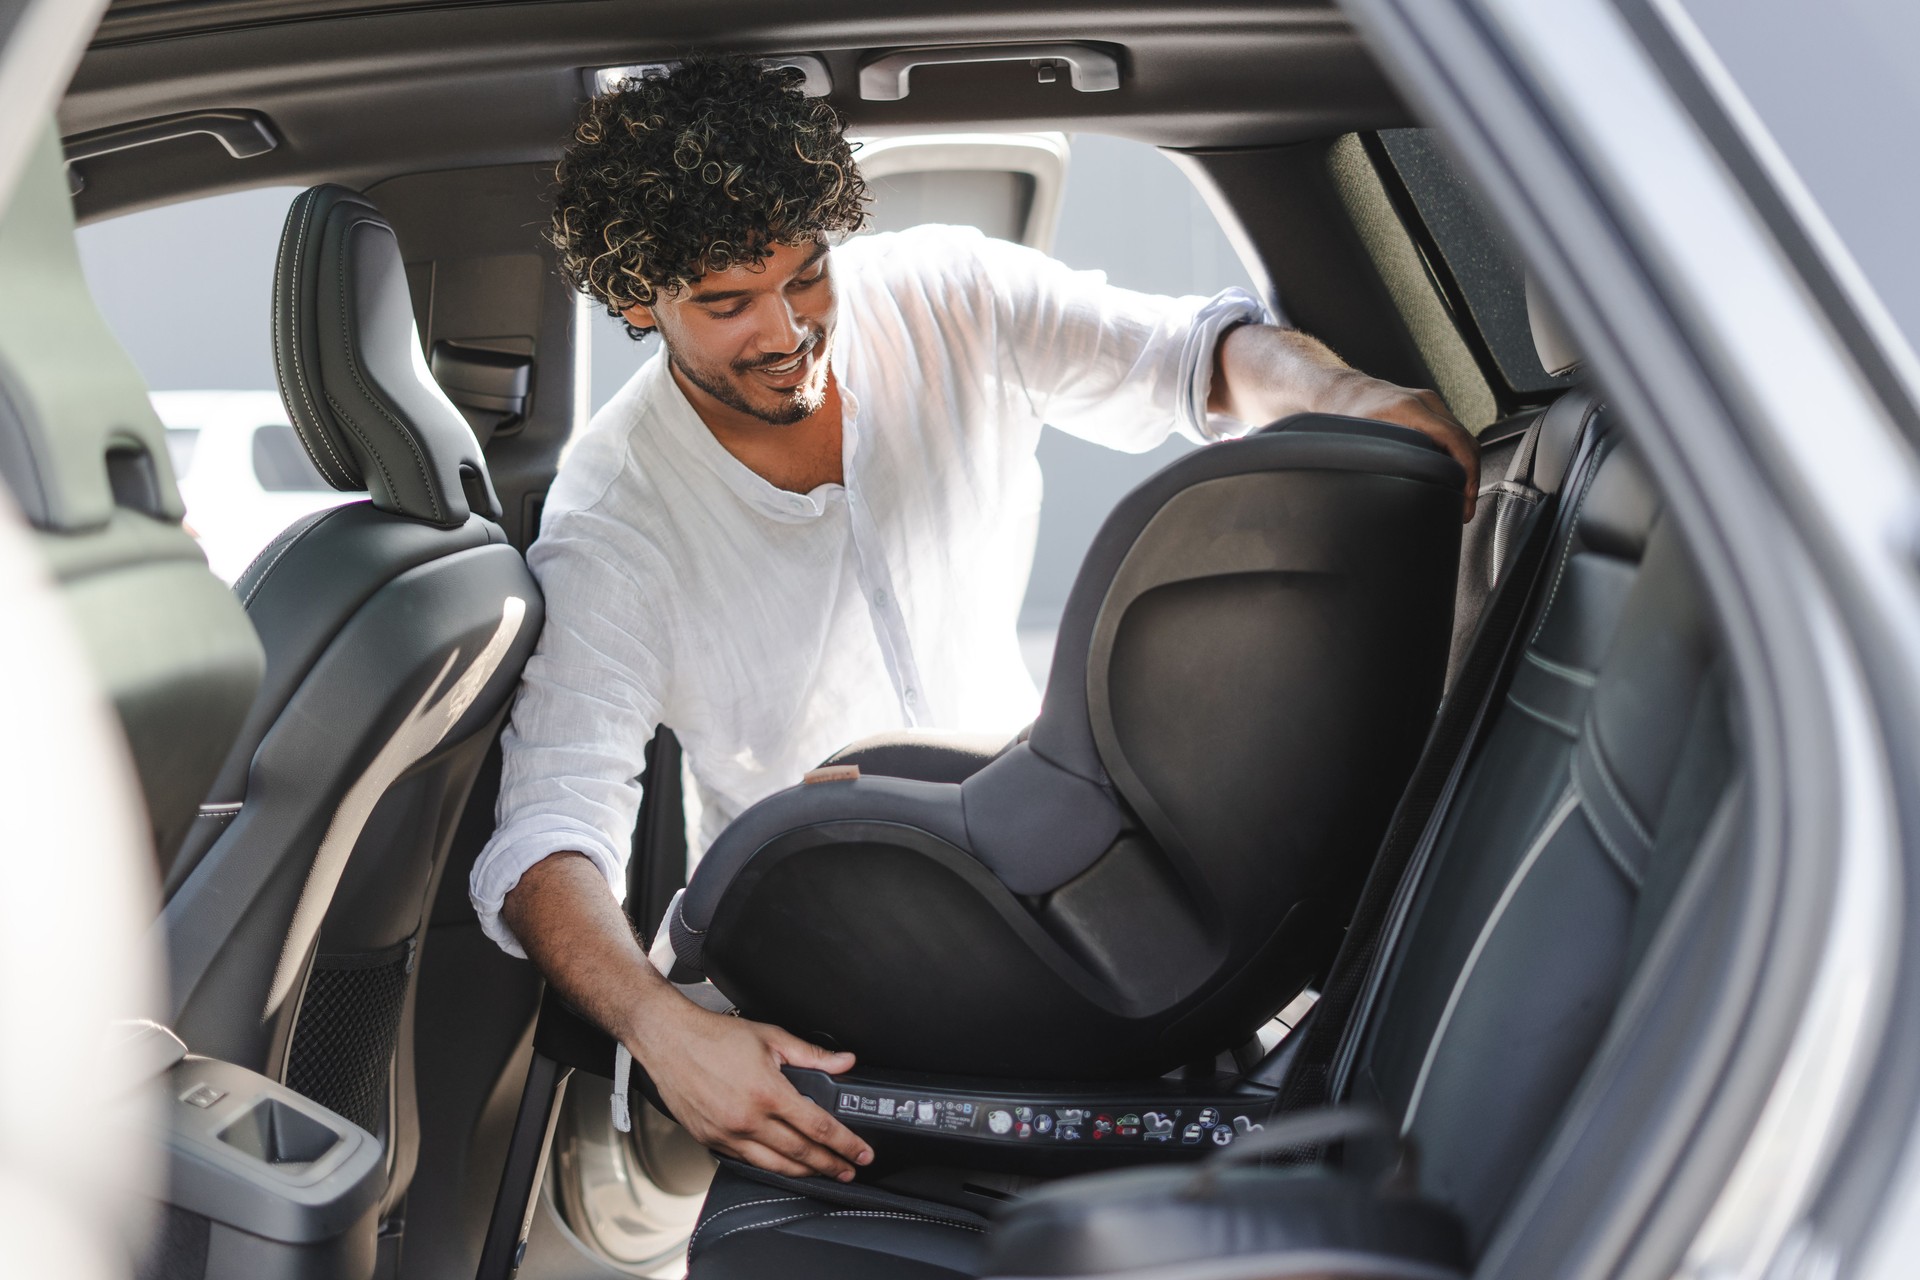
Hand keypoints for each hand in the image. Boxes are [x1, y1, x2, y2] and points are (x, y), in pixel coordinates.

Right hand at [634, 996, 873, 1180]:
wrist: (668, 1040)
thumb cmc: (714, 1036)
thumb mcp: (770, 1036)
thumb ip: (812, 1054)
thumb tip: (845, 1062)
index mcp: (768, 1093)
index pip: (818, 1127)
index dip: (845, 1143)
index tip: (862, 1153)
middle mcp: (748, 1119)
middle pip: (800, 1154)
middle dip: (830, 1165)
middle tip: (849, 1171)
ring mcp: (727, 1134)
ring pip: (774, 1166)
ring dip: (803, 1173)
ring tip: (823, 1174)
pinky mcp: (710, 1140)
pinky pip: (747, 1161)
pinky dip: (769, 1166)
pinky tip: (782, 1165)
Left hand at [1318, 372, 1480, 520]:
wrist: (1340, 390)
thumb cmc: (1342, 415)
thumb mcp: (1354, 445)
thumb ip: (1373, 465)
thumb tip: (1386, 497)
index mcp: (1409, 409)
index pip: (1455, 440)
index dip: (1467, 473)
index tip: (1465, 500)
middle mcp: (1424, 402)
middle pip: (1465, 441)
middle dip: (1469, 478)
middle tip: (1463, 509)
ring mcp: (1429, 404)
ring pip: (1461, 439)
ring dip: (1464, 469)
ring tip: (1457, 498)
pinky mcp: (1428, 410)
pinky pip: (1451, 435)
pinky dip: (1454, 458)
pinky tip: (1446, 479)